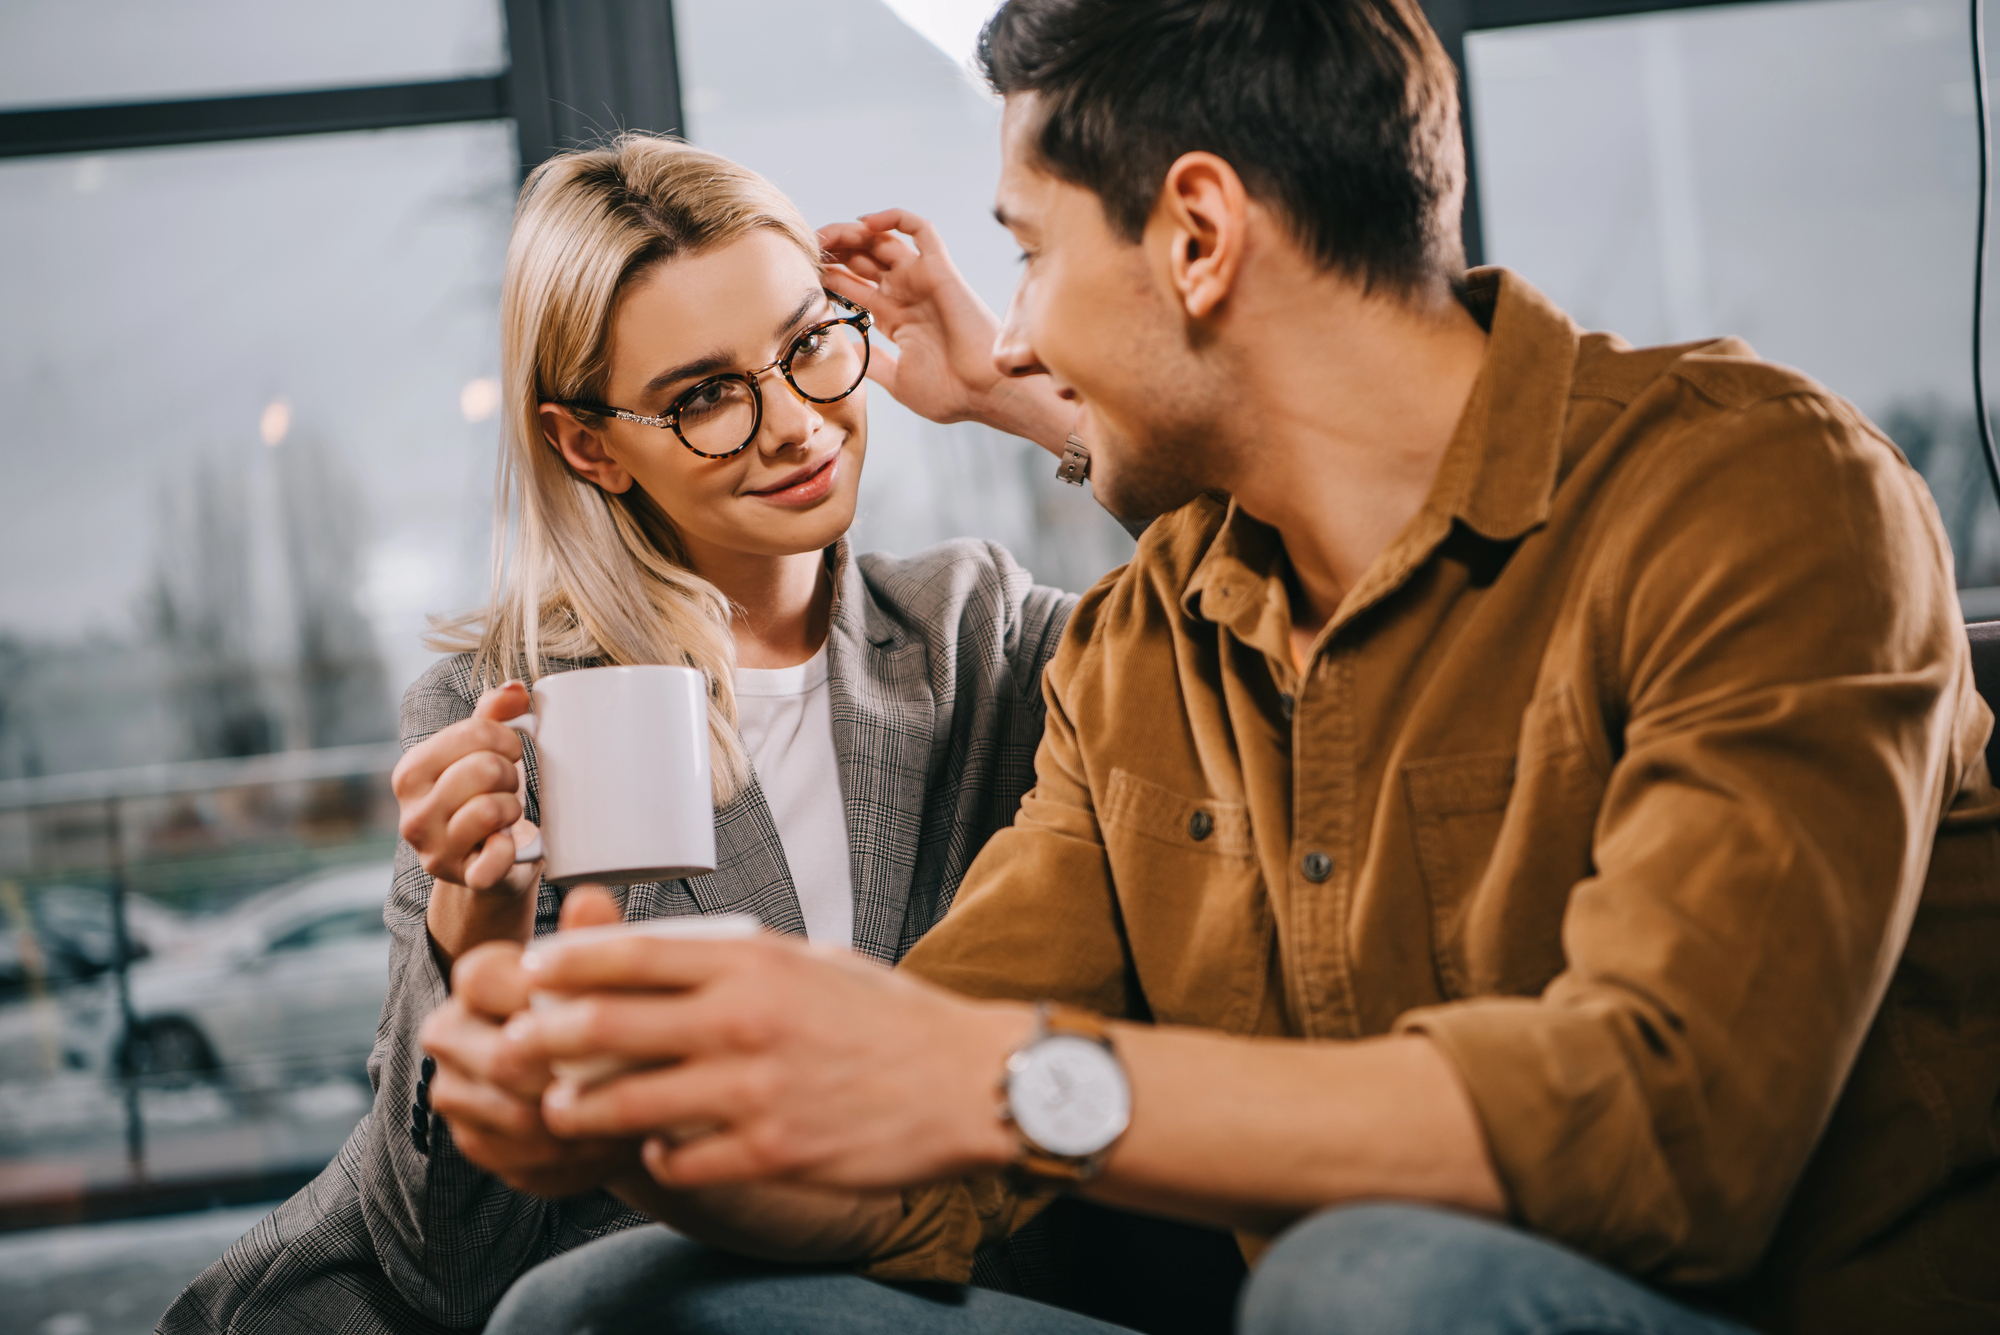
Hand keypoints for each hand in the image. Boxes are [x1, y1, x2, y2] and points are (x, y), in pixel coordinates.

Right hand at [393, 681, 541, 894]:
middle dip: (511, 773)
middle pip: (485, 768)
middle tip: (508, 786)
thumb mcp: (480, 752)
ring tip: (507, 812)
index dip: (506, 737)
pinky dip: (511, 849)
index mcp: (411, 773)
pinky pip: (495, 859)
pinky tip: (507, 844)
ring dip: (514, 807)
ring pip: (492, 808)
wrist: (488, 863)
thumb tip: (514, 689)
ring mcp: (435, 851)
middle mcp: (413, 814)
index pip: (472, 732)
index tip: (509, 751)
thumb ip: (493, 714)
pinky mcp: (464, 878)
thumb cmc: (483, 797)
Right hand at [420, 887, 644, 1196]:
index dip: (547, 1001)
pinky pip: (518, 1157)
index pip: (485, 979)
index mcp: (479, 978)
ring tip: (632, 1115)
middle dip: (572, 1073)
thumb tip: (590, 898)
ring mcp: (455, 1090)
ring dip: (579, 1120)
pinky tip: (608, 1144)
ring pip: (512, 1115)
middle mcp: (451, 1031)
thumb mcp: (613, 975)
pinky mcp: (473, 1141)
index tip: (609, 1015)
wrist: (609, 1085)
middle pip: (501, 1059)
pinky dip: (570, 1156)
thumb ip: (596, 941)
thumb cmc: (612, 1015)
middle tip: (633, 1081)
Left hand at [500, 930, 1028, 1190]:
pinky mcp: (769, 1152)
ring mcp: (752, 1092)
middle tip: (516, 1046)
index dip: (563, 964)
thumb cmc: (889, 1017)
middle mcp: (743, 1022)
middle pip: (602, 1028)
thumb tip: (661, 960)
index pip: (627, 955)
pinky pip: (678, 1161)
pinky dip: (656, 1157)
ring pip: (622, 1105)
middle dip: (541, 1040)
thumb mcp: (811, 961)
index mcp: (752, 963)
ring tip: (560, 1110)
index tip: (532, 971)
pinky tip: (656, 1150)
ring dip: (577, 1110)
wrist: (965, 1080)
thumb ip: (737, 962)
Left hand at [819, 209, 1075, 454]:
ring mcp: (923, 280)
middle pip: (865, 260)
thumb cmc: (951, 394)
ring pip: (884, 241)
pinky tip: (864, 223)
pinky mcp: (940, 269)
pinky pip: (920, 229)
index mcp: (897, 320)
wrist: (986, 393)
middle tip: (809, 248)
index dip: (830, 277)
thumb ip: (871, 361)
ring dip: (854, 233)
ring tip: (829, 235)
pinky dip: (893, 218)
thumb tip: (844, 350)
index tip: (803, 273)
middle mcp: (909, 295)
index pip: (856, 288)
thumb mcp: (897, 381)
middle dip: (836, 251)